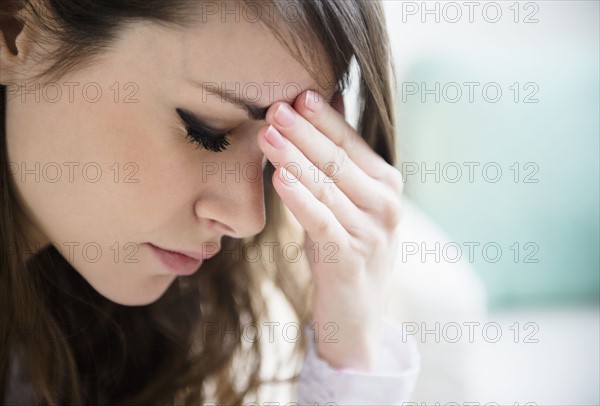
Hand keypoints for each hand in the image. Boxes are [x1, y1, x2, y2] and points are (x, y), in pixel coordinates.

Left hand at [258, 90, 402, 370]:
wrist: (356, 315)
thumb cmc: (347, 248)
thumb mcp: (349, 202)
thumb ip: (342, 158)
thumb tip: (333, 102)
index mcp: (387, 184)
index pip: (350, 143)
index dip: (323, 119)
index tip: (296, 94)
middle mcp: (385, 204)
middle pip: (338, 160)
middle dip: (304, 132)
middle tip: (275, 108)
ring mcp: (371, 232)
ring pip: (327, 187)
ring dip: (295, 158)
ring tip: (268, 135)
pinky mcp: (351, 258)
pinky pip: (321, 222)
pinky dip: (300, 198)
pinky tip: (279, 178)